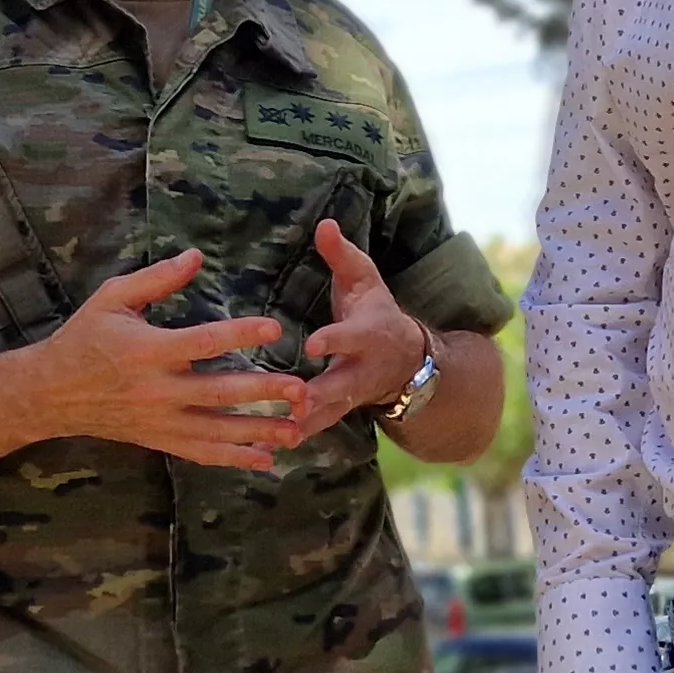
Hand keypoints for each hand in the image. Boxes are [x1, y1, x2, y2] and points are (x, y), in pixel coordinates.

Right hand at [22, 249, 303, 471]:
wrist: (51, 393)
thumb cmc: (84, 337)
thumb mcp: (113, 298)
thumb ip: (157, 278)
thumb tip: (196, 255)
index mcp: (148, 350)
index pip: (202, 342)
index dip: (240, 334)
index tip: (274, 328)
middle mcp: (157, 390)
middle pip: (217, 394)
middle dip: (261, 393)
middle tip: (300, 390)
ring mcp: (160, 421)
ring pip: (216, 431)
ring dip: (258, 432)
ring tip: (296, 430)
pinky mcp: (159, 440)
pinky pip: (202, 453)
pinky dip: (234, 458)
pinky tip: (266, 459)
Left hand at [288, 220, 428, 435]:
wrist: (408, 361)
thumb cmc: (377, 312)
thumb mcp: (366, 280)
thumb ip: (343, 255)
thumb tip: (325, 224)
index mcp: (368, 334)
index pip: (349, 336)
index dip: (333, 340)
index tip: (311, 345)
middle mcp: (361, 368)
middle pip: (340, 384)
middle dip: (319, 394)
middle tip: (294, 401)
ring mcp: (351, 394)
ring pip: (328, 412)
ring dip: (304, 424)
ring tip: (275, 435)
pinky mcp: (339, 411)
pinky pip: (317, 427)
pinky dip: (295, 437)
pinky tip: (265, 448)